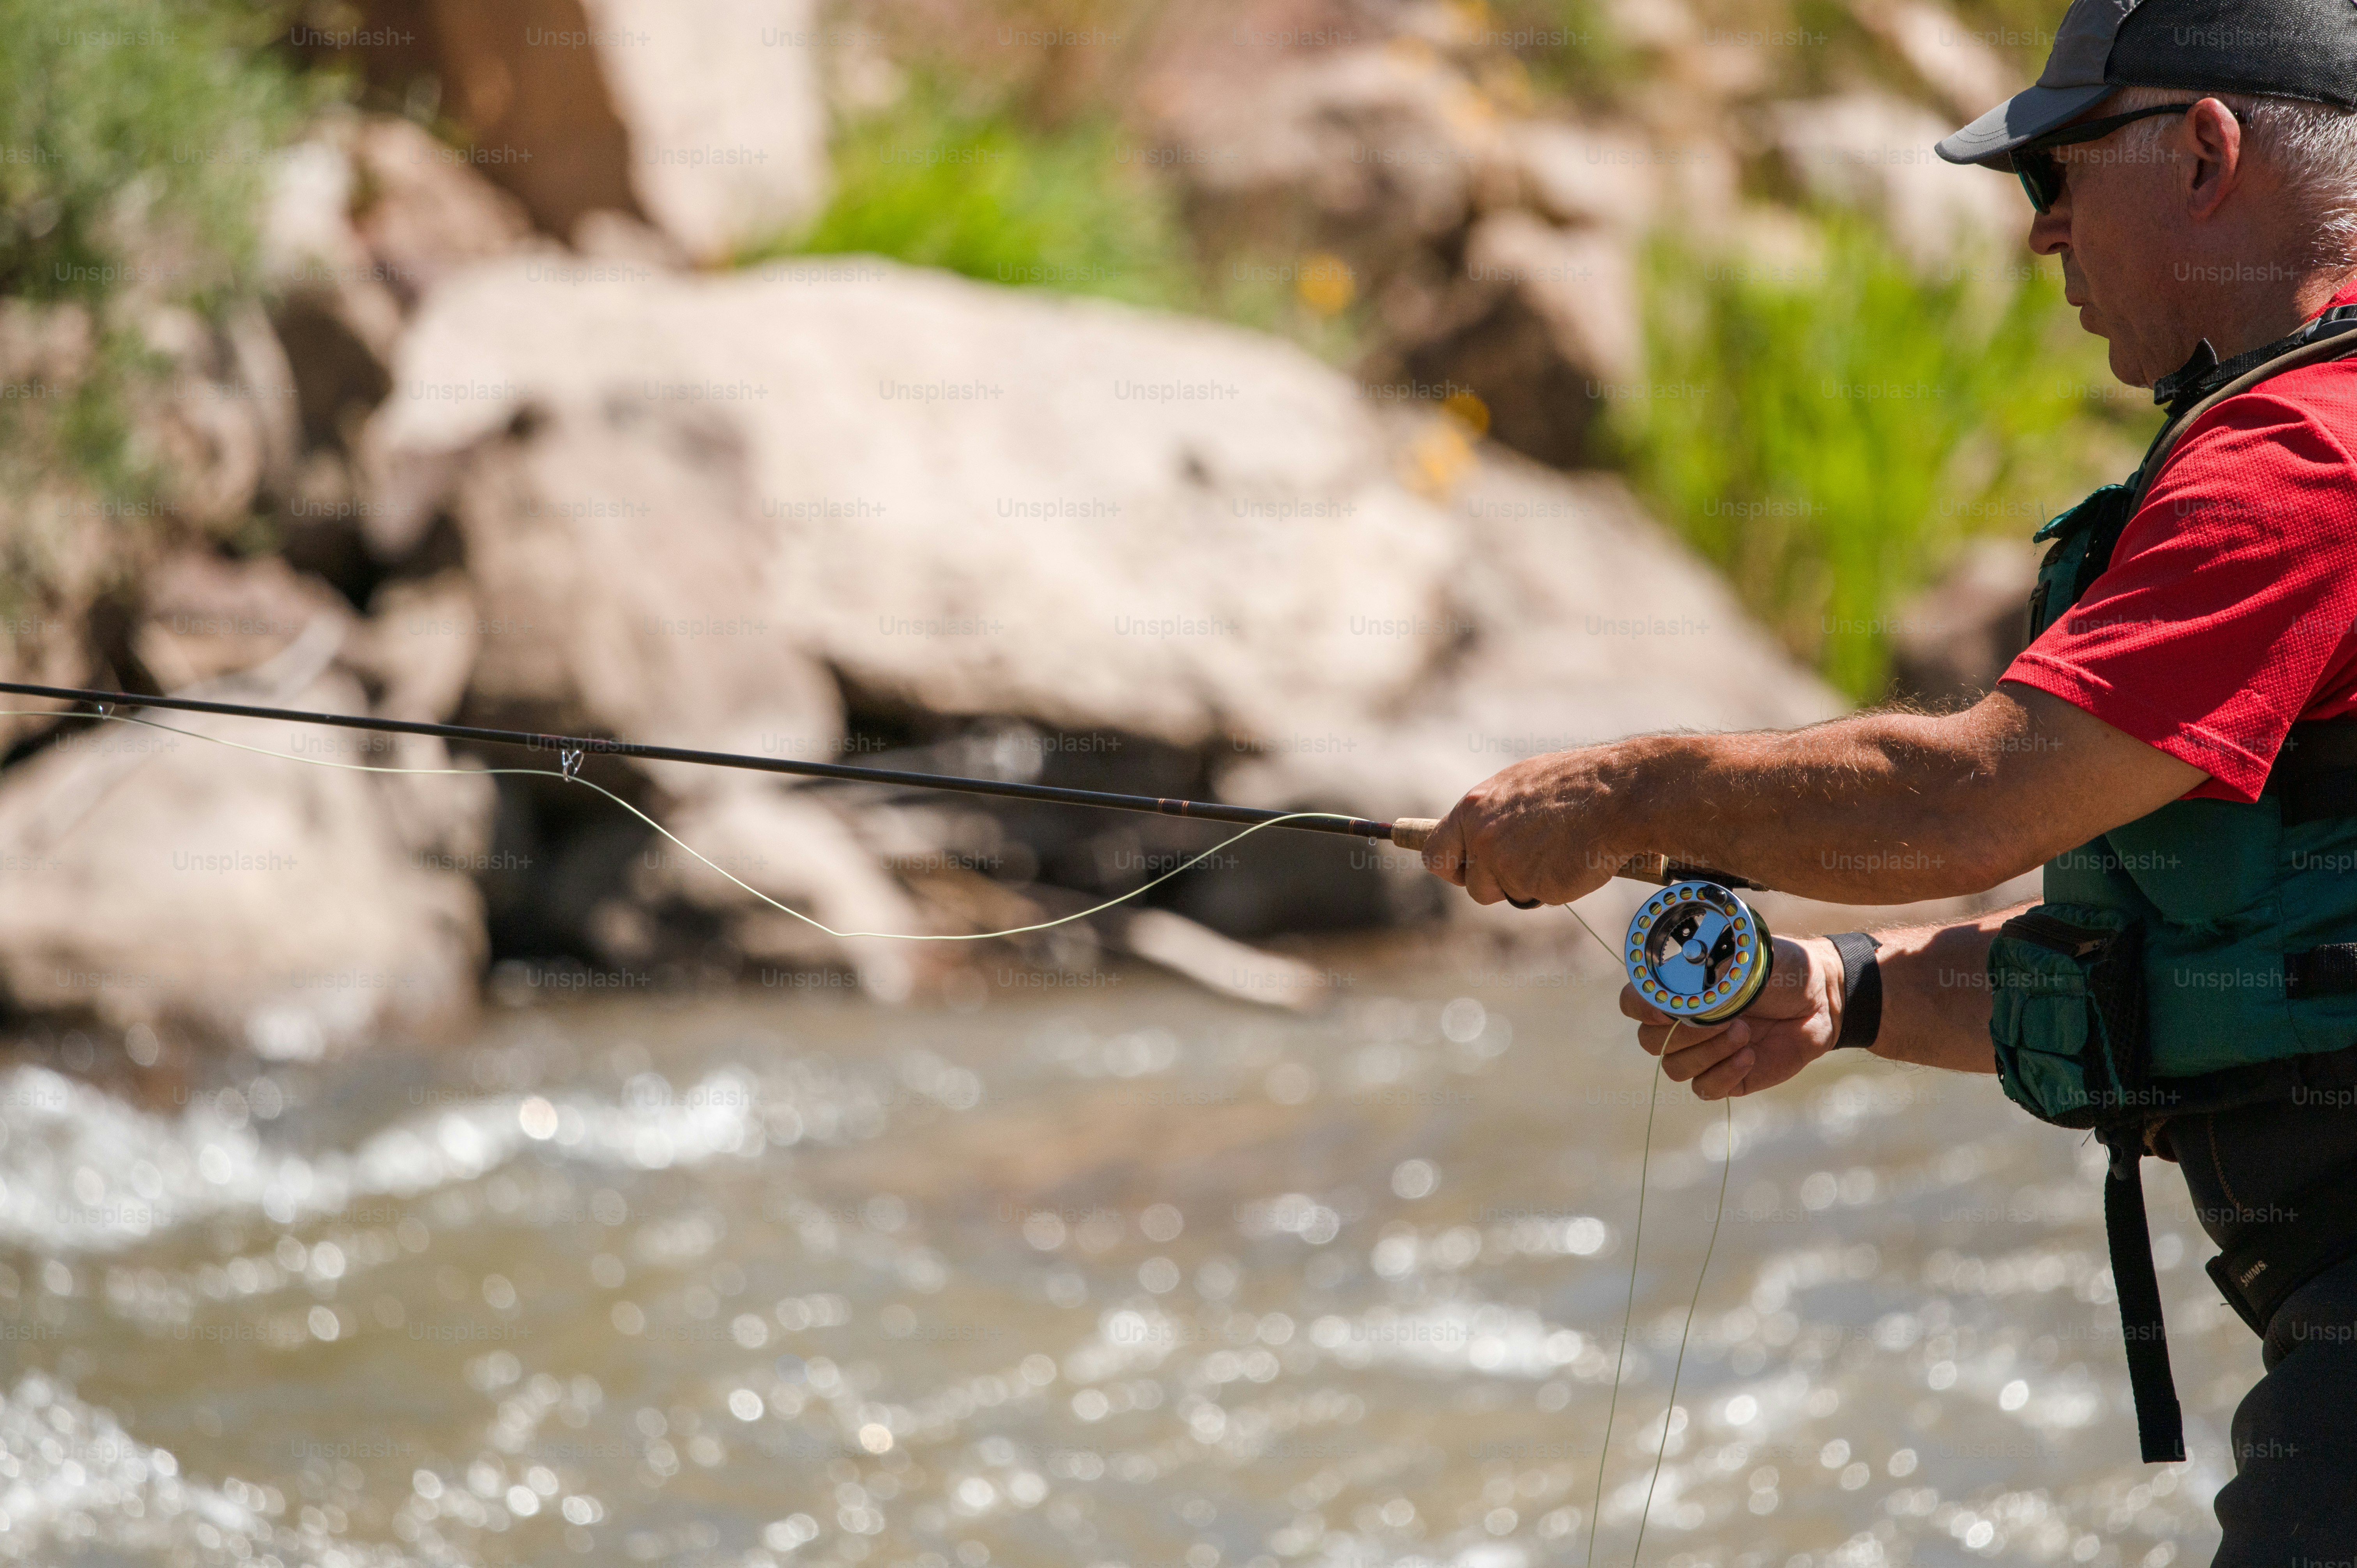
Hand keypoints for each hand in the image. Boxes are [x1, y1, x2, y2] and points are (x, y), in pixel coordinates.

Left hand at [1421, 751, 1620, 906]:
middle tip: (1521, 868)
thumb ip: (1492, 814)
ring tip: (1557, 852)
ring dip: (1528, 884)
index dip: (1451, 866)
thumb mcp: (1520, 785)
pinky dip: (1558, 885)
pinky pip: (1542, 896)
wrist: (1619, 793)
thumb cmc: (1576, 783)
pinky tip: (1574, 858)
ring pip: (1508, 893)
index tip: (1463, 870)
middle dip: (1493, 884)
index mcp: (1473, 809)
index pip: (1435, 852)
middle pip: (1472, 885)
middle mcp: (1482, 838)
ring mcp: (1507, 865)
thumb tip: (1478, 834)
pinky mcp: (1536, 886)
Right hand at [1616, 934, 1844, 1098]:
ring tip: (1746, 1033)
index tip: (1666, 1007)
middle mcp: (1683, 1023)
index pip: (1633, 1002)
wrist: (1821, 999)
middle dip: (1683, 1033)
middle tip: (1726, 1019)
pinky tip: (1750, 1056)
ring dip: (1708, 1052)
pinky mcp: (1725, 1077)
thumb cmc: (1783, 970)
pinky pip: (1704, 1089)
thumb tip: (1704, 984)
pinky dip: (1724, 1074)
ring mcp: (1702, 1052)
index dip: (1639, 1007)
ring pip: (1674, 1068)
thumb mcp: (1753, 960)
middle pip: (1649, 1041)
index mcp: (1679, 989)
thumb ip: (1724, 971)